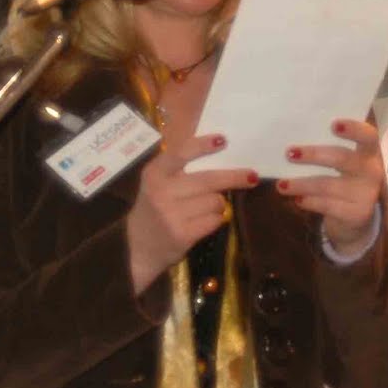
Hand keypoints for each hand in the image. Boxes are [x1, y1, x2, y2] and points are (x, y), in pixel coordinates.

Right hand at [126, 134, 256, 291]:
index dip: (203, 145)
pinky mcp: (181, 234)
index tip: (224, 140)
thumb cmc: (154, 210)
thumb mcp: (157, 184)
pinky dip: (216, 220)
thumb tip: (220, 151)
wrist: (136, 247)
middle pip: (208, 180)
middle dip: (234, 178)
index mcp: (154, 173)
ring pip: (215, 202)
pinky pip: (214, 220)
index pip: (181, 153)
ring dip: (219, 205)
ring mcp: (171, 214)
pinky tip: (204, 222)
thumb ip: (179, 169)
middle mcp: (161, 191)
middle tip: (252, 176)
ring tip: (206, 210)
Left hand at [277, 119, 382, 256]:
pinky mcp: (357, 213)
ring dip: (302, 184)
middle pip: (342, 159)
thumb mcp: (342, 161)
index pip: (368, 136)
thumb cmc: (343, 178)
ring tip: (281, 185)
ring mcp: (367, 194)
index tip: (334, 124)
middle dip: (313, 155)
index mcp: (369, 151)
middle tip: (289, 153)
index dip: (354, 129)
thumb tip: (292, 138)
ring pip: (328, 185)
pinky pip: (327, 205)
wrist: (355, 216)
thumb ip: (327, 147)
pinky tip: (297, 199)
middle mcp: (372, 171)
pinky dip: (309, 202)